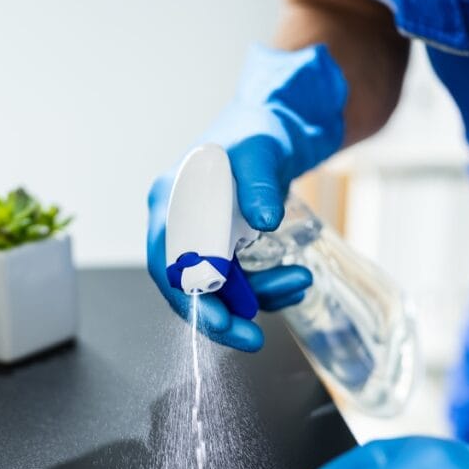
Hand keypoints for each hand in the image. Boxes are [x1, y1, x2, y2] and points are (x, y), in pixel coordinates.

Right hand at [146, 44, 346, 351]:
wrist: (274, 128)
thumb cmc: (259, 133)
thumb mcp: (261, 150)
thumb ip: (260, 182)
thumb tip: (264, 220)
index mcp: (171, 201)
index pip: (168, 262)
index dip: (190, 297)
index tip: (220, 321)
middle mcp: (178, 225)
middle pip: (188, 287)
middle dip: (222, 316)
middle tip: (253, 339)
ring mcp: (201, 240)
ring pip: (219, 290)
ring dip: (258, 298)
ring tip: (299, 281)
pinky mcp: (224, 249)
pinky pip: (239, 283)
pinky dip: (266, 289)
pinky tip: (294, 281)